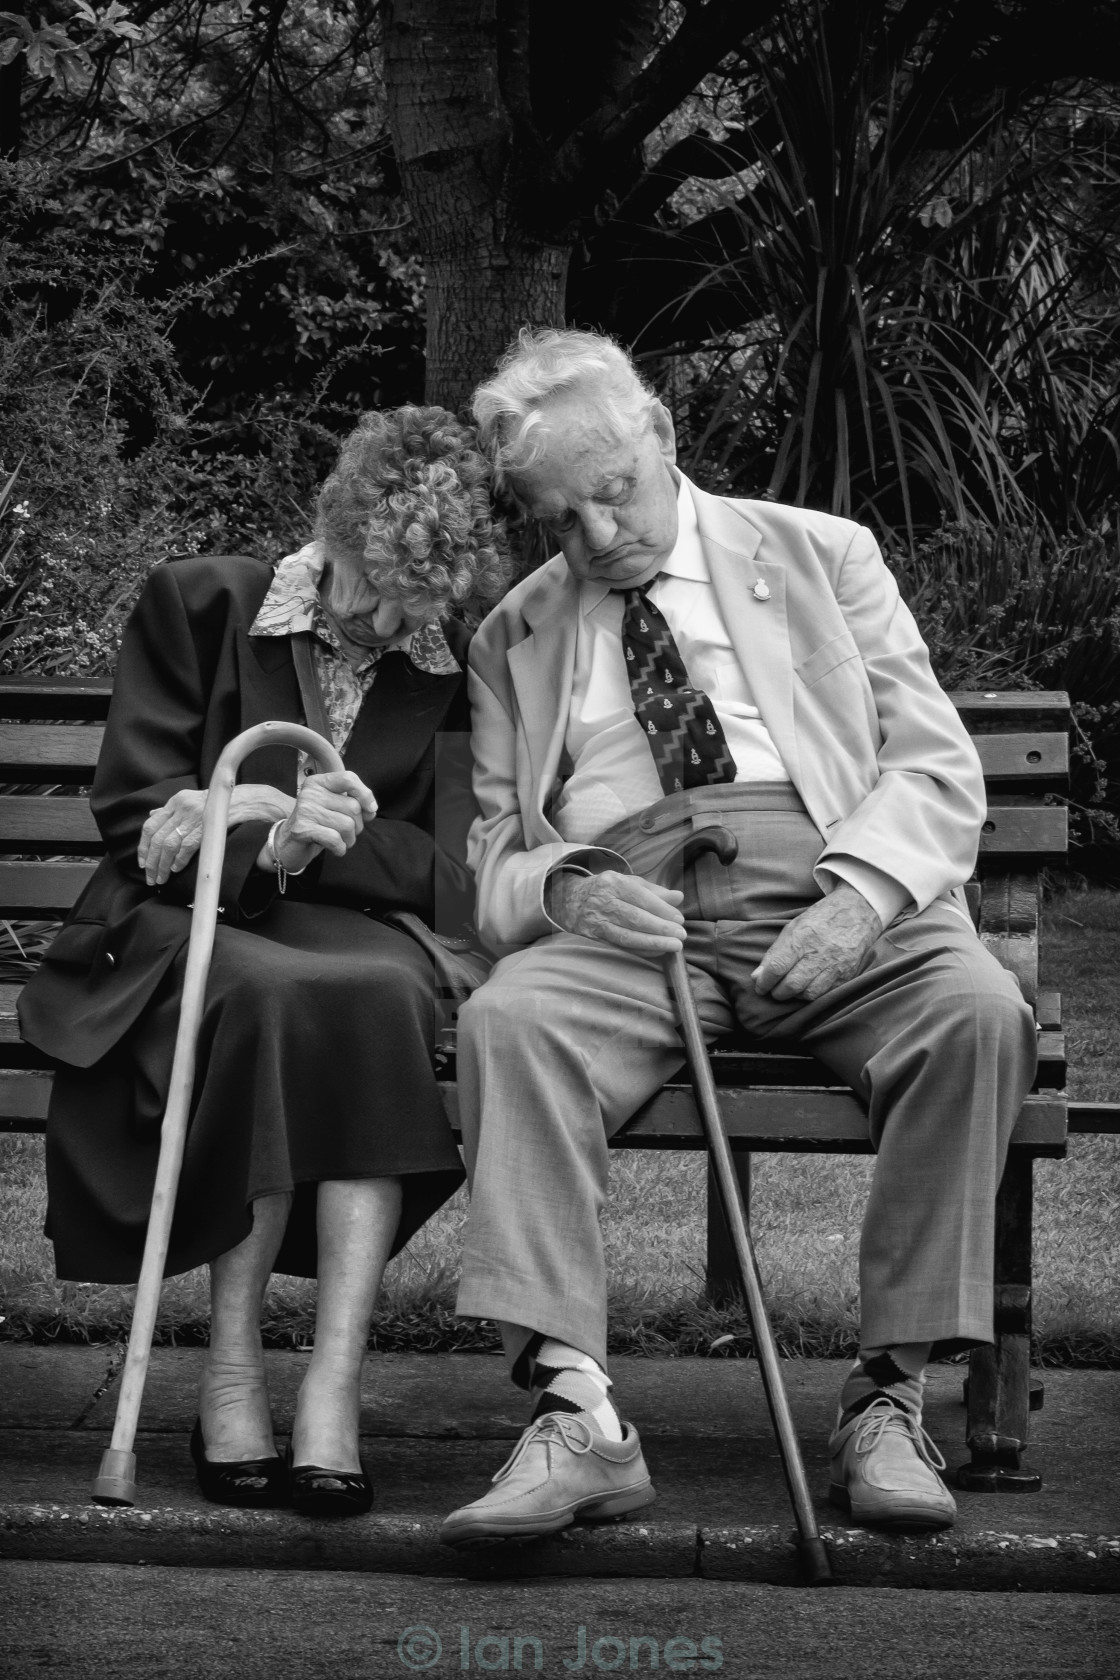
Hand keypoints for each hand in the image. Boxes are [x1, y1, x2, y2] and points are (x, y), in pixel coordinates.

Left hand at [139, 784, 295, 886]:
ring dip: (163, 865)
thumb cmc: (220, 804)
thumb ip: (172, 810)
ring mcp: (195, 817)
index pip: (150, 825)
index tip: (142, 862)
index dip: (143, 846)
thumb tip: (153, 815)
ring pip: (169, 845)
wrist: (246, 802)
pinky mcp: (207, 828)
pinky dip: (179, 860)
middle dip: (152, 861)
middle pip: (158, 838)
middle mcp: (183, 807)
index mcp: (176, 801)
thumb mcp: (192, 801)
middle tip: (150, 877)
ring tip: (162, 878)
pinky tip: (176, 869)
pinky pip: (187, 847)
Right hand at [263, 769, 377, 872]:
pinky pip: (335, 839)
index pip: (348, 778)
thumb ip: (356, 804)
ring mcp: (305, 809)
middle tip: (345, 832)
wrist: (290, 844)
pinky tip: (335, 848)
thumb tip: (371, 809)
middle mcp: (310, 792)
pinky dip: (340, 848)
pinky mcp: (302, 828)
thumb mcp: (336, 809)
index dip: (365, 794)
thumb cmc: (318, 825)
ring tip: (339, 840)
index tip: (370, 809)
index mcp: (319, 782)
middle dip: (357, 825)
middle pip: (353, 807)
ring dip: (349, 839)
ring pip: (347, 825)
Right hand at [547, 869, 685, 954]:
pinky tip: (656, 953)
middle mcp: (603, 901)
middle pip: (634, 917)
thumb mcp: (627, 883)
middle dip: (660, 928)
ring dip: (652, 942)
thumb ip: (654, 891)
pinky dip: (640, 951)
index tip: (679, 920)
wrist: (568, 899)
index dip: (662, 909)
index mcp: (613, 882)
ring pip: (626, 935)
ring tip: (673, 947)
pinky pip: (619, 946)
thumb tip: (678, 897)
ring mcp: (596, 921)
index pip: (641, 897)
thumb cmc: (606, 890)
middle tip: (681, 936)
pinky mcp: (592, 937)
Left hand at [752, 883, 881, 1001]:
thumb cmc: (820, 919)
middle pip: (792, 985)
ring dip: (795, 996)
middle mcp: (819, 953)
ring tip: (791, 989)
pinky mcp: (847, 975)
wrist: (858, 913)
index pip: (777, 967)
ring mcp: (835, 966)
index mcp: (802, 937)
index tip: (760, 987)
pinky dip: (812, 995)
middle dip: (778, 993)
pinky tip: (807, 988)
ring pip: (809, 994)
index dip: (764, 982)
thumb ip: (774, 953)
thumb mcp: (793, 927)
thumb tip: (757, 976)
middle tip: (774, 990)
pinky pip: (825, 995)